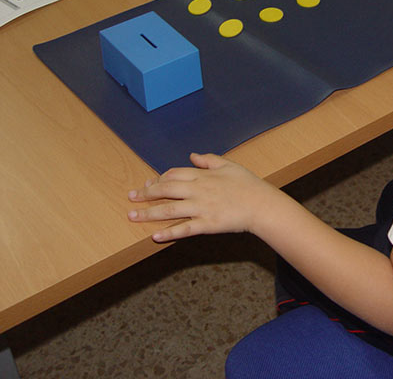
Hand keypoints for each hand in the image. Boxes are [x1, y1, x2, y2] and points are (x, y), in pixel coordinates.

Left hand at [127, 152, 272, 241]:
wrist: (262, 205)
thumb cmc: (248, 184)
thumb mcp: (229, 165)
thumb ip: (209, 160)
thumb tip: (192, 155)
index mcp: (203, 176)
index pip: (174, 175)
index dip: (159, 179)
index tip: (148, 183)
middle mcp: (198, 191)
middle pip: (166, 191)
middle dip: (146, 194)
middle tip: (130, 198)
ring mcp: (201, 208)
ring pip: (169, 211)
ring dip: (148, 214)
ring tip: (132, 216)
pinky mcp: (207, 224)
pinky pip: (184, 229)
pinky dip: (169, 233)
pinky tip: (155, 237)